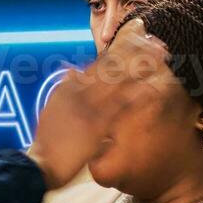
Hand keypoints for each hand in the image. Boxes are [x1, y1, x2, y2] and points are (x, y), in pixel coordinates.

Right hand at [29, 22, 161, 188]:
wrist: (43, 163)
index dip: (120, 50)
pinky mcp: (96, 126)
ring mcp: (89, 108)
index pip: (99, 64)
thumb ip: (65, 87)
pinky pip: (119, 110)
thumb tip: (73, 70)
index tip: (138, 39)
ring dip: (139, 69)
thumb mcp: (52, 106)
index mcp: (71, 87)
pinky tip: (151, 89)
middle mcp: (81, 93)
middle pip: (112, 68)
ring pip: (118, 83)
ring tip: (160, 57)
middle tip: (156, 42)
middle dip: (134, 53)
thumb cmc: (48, 138)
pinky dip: (135, 98)